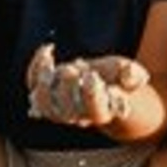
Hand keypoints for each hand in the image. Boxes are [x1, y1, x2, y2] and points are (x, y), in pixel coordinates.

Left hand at [25, 44, 148, 130]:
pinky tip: (48, 51)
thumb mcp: (130, 73)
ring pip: (45, 107)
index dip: (91, 95)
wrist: (100, 82)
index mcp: (102, 111)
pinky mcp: (45, 91)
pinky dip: (36, 68)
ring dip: (43, 87)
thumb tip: (129, 74)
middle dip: (67, 87)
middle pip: (67, 112)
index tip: (93, 76)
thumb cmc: (116, 78)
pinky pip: (33, 85)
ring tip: (50, 67)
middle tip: (72, 68)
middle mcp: (78, 114)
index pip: (95, 112)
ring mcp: (59, 106)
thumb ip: (133, 75)